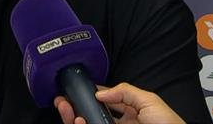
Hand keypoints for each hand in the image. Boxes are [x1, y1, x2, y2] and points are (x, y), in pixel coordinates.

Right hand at [54, 82, 184, 123]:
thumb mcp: (149, 101)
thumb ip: (125, 92)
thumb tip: (101, 93)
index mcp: (129, 113)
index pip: (103, 102)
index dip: (88, 96)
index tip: (75, 91)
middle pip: (91, 115)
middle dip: (75, 108)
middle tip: (62, 102)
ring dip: (74, 118)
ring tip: (67, 110)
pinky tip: (79, 121)